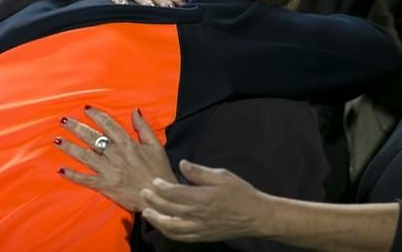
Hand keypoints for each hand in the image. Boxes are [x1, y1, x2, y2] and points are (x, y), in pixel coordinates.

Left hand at [55, 107, 176, 211]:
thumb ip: (143, 127)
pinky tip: (61, 170)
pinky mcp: (104, 185)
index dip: (96, 115)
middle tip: (64, 120)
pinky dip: (73, 175)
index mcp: (126, 143)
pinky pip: (85, 179)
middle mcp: (114, 154)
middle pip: (91, 137)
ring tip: (57, 140)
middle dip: (76, 128)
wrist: (158, 195)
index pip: (108, 124)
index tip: (85, 109)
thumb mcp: (155, 145)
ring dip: (69, 147)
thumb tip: (135, 110)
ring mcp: (107, 170)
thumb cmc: (159, 170)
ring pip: (84, 156)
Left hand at [141, 160, 269, 241]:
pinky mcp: (202, 237)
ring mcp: (200, 229)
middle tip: (144, 192)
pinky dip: (168, 232)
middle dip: (153, 201)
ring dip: (156, 220)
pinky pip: (180, 237)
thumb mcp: (222, 175)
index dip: (160, 187)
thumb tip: (182, 164)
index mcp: (202, 198)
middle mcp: (198, 215)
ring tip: (147, 212)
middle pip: (168, 209)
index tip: (154, 181)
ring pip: (171, 227)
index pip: (173, 193)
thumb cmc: (240, 193)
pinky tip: (162, 226)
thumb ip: (199, 172)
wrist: (256, 216)